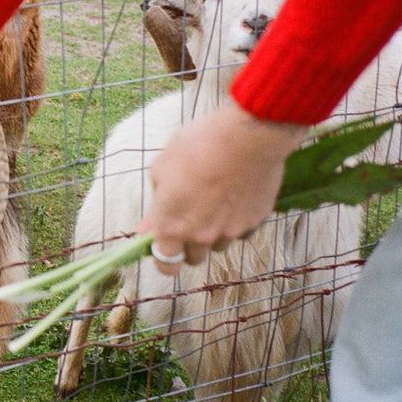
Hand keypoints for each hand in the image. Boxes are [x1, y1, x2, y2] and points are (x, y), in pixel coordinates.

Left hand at [137, 99, 305, 274]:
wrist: (246, 137)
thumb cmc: (197, 146)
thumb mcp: (162, 169)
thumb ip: (155, 205)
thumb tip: (146, 228)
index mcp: (172, 225)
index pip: (165, 264)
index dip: (163, 259)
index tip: (164, 246)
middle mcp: (201, 236)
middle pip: (193, 258)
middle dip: (188, 244)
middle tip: (189, 218)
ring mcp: (231, 231)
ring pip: (218, 245)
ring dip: (213, 233)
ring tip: (214, 202)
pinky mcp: (255, 222)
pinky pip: (241, 231)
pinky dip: (237, 221)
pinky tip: (235, 197)